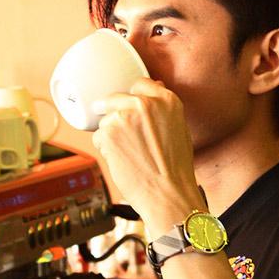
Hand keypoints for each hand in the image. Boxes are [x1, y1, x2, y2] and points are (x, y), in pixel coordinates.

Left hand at [92, 78, 201, 232]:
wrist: (168, 194)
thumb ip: (164, 109)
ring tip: (129, 155)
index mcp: (167, 101)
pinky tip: (122, 162)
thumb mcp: (180, 129)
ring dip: (111, 136)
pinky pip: (98, 137)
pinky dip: (106, 150)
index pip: (139, 84)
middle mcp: (145, 104)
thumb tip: (155, 86)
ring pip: (106, 121)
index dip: (132, 98)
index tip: (129, 109)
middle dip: (116, 116)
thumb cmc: (176, 170)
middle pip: (116, 99)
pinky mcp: (109, 134)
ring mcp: (124, 117)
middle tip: (124, 138)